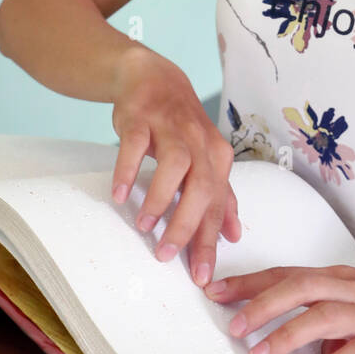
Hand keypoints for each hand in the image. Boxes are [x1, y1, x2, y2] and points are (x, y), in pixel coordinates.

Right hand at [110, 46, 241, 286]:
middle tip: (167, 255)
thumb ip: (221, 196)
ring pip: (174, 165)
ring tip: (145, 226)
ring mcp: (169, 127)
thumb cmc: (181, 127)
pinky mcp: (141, 117)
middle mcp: (199, 141)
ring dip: (160, 199)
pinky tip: (119, 195)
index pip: (218, 204)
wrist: (154, 78)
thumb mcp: (206, 158)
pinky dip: (127, 171)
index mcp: (217, 156)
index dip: (210, 241)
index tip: (201, 275)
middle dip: (186, 225)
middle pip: (201, 187)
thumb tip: (235, 235)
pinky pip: (135, 145)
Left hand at [204, 262, 354, 353]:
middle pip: (297, 289)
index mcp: (339, 280)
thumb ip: (326, 313)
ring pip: (320, 318)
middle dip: (260, 306)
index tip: (216, 290)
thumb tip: (298, 342)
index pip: (287, 275)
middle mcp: (350, 291)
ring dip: (284, 336)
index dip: (250, 283)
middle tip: (230, 326)